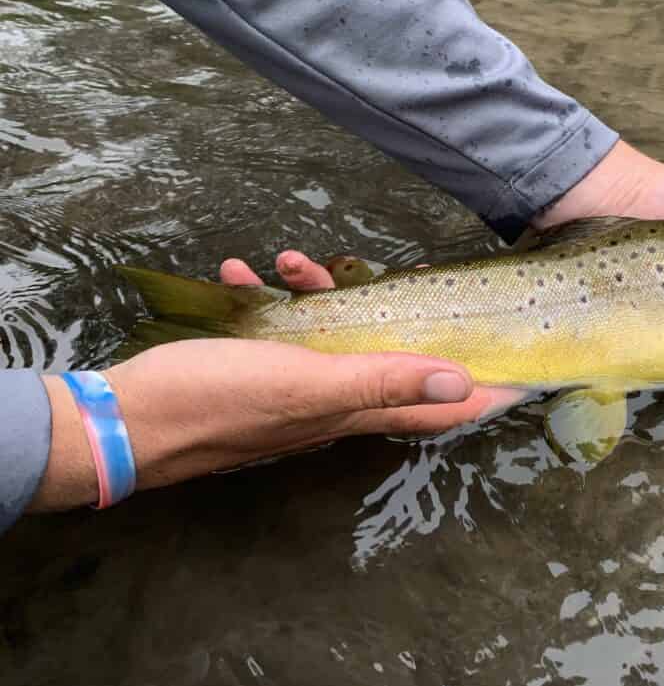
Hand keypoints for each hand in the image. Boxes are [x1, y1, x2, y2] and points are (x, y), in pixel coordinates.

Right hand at [27, 253, 511, 511]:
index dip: (483, 389)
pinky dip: (269, 301)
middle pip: (387, 361)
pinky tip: (244, 274)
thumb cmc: (216, 402)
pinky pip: (277, 334)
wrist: (119, 423)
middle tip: (375, 272)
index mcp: (353, 409)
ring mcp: (291, 390)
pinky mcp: (252, 376)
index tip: (521, 366)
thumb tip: (466, 384)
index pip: (439, 406)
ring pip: (329, 337)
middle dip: (394, 316)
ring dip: (318, 295)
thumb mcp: (307, 384)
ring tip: (287, 262)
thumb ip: (384, 382)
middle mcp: (331, 404)